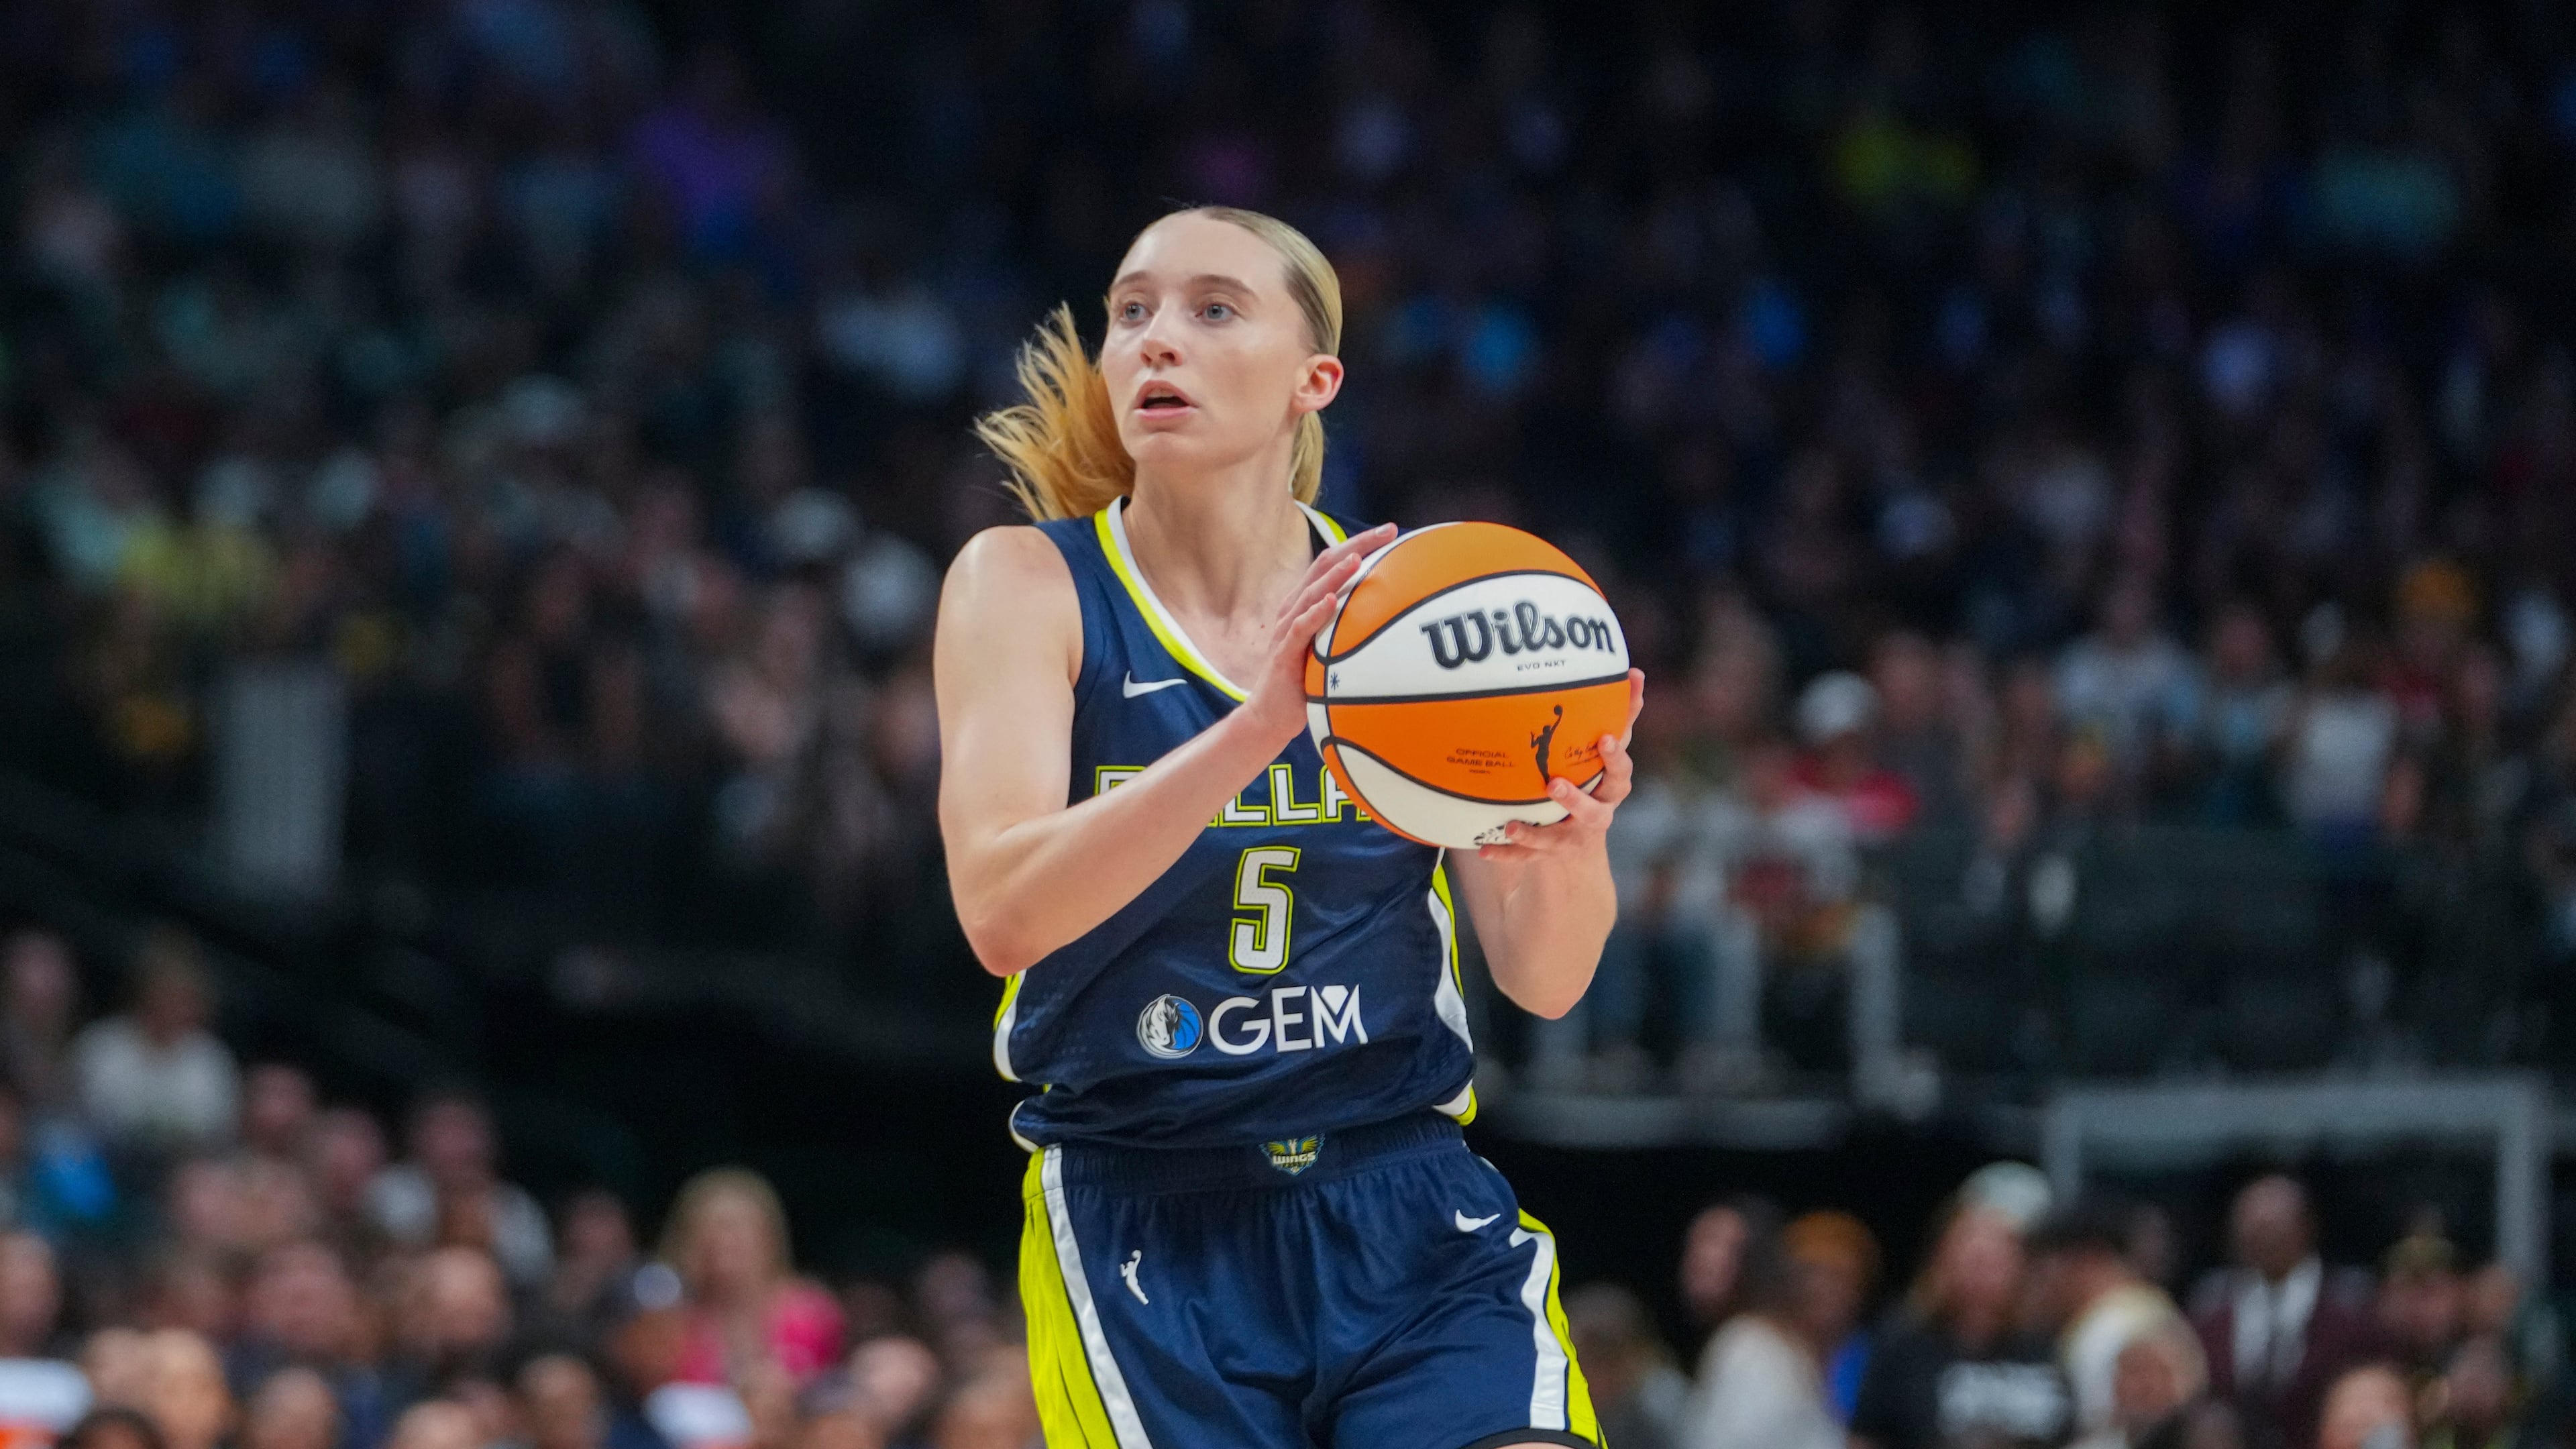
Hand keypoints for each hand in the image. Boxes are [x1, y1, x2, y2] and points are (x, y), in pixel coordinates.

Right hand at [1238, 522, 1397, 746]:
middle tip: (1386, 532)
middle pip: (1323, 566)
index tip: (1391, 532)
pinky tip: (1331, 601)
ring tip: (1357, 559)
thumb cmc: (1304, 682)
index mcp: (1306, 603)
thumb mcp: (1332, 650)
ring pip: (1311, 592)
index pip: (1333, 564)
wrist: (1270, 717)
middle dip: (1356, 546)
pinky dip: (1315, 613)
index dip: (1360, 544)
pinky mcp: (1283, 652)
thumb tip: (1392, 622)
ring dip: (1335, 575)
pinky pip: (1299, 629)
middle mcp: (1294, 608)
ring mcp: (1286, 629)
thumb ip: (1351, 630)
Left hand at [1477, 669, 1646, 863]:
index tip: (1602, 738)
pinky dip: (1506, 854)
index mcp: (1612, 789)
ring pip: (1556, 840)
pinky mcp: (1548, 854)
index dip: (1613, 757)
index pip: (1620, 773)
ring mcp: (1571, 838)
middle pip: (1593, 814)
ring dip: (1535, 834)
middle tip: (1554, 783)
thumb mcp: (1608, 751)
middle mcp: (1596, 817)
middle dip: (1575, 801)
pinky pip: (1526, 858)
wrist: (1582, 841)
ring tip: (1512, 825)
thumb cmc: (1596, 779)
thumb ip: (1622, 715)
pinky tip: (1483, 848)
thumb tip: (1636, 671)